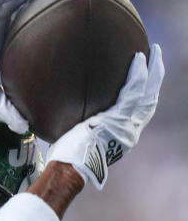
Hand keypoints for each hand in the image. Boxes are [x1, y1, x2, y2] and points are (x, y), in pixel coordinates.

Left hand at [47, 45, 163, 188]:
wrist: (70, 168)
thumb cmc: (67, 158)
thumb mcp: (80, 140)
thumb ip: (82, 127)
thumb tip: (63, 116)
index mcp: (121, 136)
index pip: (140, 112)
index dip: (146, 95)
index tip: (147, 81)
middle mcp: (130, 131)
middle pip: (151, 100)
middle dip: (156, 79)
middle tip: (157, 59)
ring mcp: (127, 124)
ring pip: (147, 92)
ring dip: (153, 71)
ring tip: (154, 52)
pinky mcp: (119, 117)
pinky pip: (133, 91)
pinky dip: (137, 74)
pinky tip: (138, 58)